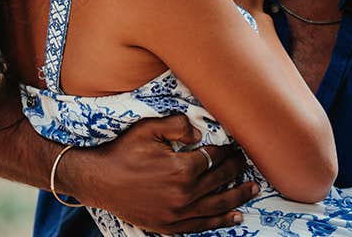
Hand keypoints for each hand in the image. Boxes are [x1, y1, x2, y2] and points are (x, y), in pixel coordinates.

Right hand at [59, 115, 257, 232]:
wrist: (97, 180)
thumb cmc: (122, 152)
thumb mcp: (148, 128)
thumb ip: (178, 125)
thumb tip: (201, 133)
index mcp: (182, 169)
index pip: (216, 158)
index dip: (229, 151)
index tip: (237, 146)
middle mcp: (184, 194)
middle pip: (220, 181)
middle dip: (237, 169)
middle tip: (247, 162)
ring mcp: (177, 213)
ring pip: (217, 206)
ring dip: (238, 197)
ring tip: (253, 190)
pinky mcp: (169, 226)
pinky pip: (201, 225)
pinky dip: (220, 222)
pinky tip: (235, 216)